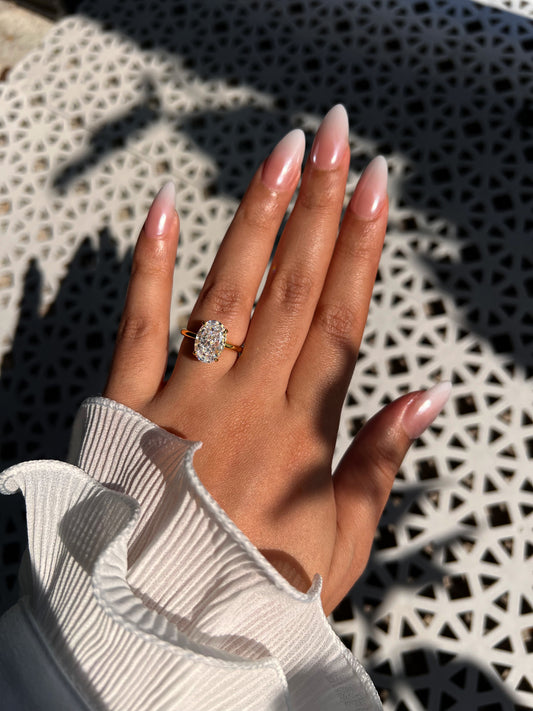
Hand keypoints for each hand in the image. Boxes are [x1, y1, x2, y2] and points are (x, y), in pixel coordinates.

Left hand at [104, 105, 449, 614]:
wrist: (165, 629)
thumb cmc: (260, 587)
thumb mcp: (342, 543)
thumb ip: (381, 464)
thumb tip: (426, 396)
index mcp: (305, 433)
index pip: (344, 320)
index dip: (362, 248)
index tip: (378, 186)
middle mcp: (249, 401)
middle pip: (296, 287)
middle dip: (320, 205)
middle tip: (338, 134)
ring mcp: (186, 398)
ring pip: (230, 293)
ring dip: (257, 218)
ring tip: (281, 151)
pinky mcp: (129, 405)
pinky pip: (138, 326)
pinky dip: (149, 266)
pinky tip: (163, 206)